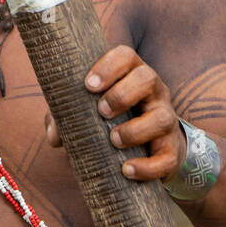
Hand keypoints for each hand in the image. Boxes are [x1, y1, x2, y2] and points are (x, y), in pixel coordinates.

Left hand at [44, 45, 186, 181]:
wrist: (149, 151)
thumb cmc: (110, 123)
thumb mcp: (87, 114)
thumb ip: (65, 119)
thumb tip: (55, 136)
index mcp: (131, 75)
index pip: (126, 56)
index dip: (109, 66)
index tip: (89, 85)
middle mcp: (153, 93)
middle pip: (148, 78)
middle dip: (122, 94)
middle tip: (102, 111)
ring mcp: (165, 120)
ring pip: (162, 117)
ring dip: (135, 130)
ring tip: (114, 140)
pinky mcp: (170, 151)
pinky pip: (167, 158)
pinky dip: (147, 166)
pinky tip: (127, 170)